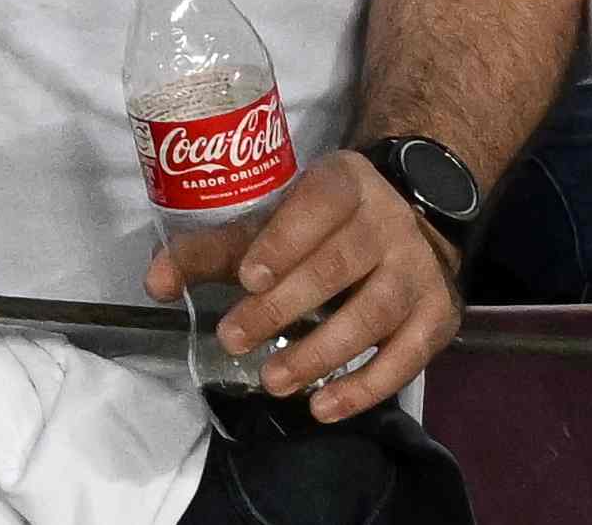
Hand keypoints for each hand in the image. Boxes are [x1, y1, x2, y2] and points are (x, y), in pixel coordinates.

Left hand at [148, 152, 463, 423]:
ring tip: (273, 382)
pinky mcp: (437, 317)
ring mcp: (418, 272)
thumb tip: (154, 282)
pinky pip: (405, 358)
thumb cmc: (326, 221)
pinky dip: (364, 386)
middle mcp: (387, 224)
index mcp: (344, 184)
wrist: (414, 218)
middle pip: (336, 266)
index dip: (283, 241)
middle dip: (283, 307)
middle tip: (233, 340)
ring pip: (372, 313)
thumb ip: (217, 248)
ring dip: (319, 353)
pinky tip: (324, 406)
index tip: (247, 278)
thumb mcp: (278, 216)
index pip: (317, 206)